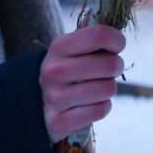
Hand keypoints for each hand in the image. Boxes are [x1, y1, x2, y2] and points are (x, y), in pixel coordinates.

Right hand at [39, 23, 126, 141]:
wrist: (34, 103)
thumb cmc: (64, 70)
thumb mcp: (69, 50)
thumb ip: (90, 38)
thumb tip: (114, 31)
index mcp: (58, 47)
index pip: (98, 35)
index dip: (116, 40)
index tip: (117, 46)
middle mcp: (54, 71)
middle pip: (110, 65)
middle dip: (116, 67)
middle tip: (108, 70)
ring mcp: (55, 98)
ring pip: (108, 89)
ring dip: (108, 89)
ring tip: (96, 87)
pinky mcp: (60, 121)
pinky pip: (101, 110)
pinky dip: (102, 107)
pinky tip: (90, 104)